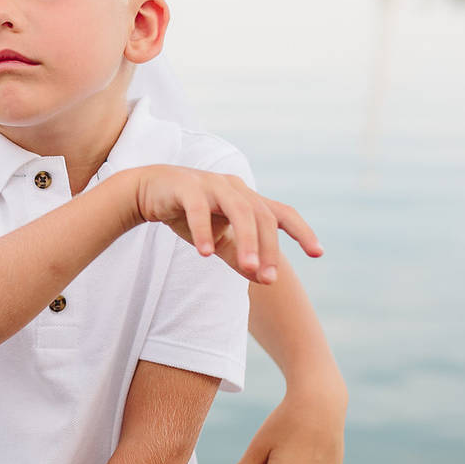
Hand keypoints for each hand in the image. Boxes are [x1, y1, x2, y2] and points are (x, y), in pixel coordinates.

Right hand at [128, 166, 321, 283]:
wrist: (147, 191)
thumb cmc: (187, 214)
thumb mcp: (217, 240)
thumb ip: (239, 256)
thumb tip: (264, 278)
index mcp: (246, 198)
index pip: (281, 213)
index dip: (301, 231)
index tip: (317, 253)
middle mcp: (234, 188)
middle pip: (261, 216)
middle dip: (269, 247)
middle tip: (268, 277)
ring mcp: (211, 185)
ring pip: (238, 210)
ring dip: (246, 240)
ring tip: (248, 267)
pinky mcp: (186, 187)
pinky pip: (199, 210)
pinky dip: (203, 231)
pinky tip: (204, 254)